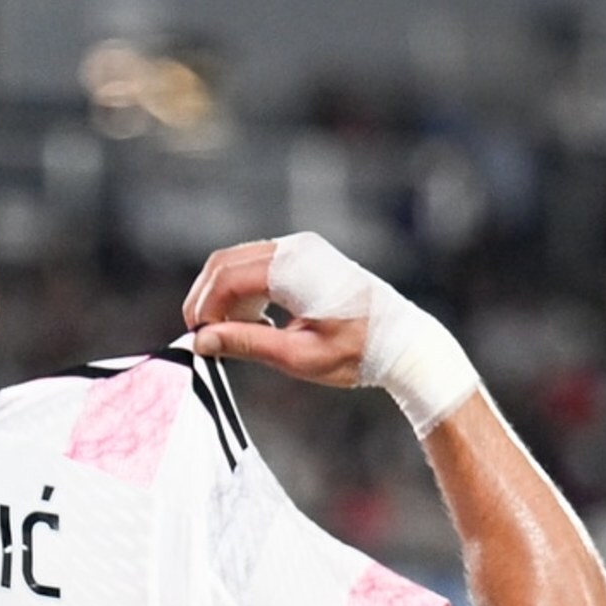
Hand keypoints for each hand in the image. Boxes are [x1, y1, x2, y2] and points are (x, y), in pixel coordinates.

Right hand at [179, 236, 366, 386]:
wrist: (404, 342)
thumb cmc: (359, 352)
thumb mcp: (299, 356)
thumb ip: (247, 344)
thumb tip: (201, 341)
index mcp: (295, 269)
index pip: (226, 279)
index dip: (204, 309)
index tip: (200, 341)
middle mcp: (296, 249)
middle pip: (224, 263)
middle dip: (206, 299)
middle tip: (204, 337)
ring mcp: (301, 249)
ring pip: (236, 262)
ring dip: (222, 295)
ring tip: (230, 333)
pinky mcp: (304, 257)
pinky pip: (256, 265)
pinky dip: (242, 291)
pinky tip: (254, 321)